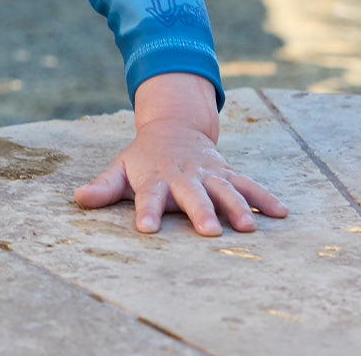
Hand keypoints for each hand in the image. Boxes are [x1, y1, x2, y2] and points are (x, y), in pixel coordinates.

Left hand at [73, 73, 287, 236]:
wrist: (173, 127)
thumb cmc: (143, 159)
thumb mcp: (121, 168)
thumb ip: (104, 186)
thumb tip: (77, 198)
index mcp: (155, 178)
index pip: (148, 197)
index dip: (146, 211)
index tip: (146, 228)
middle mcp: (183, 176)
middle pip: (192, 195)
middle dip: (201, 212)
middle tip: (209, 232)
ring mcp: (207, 174)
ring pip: (224, 190)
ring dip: (237, 207)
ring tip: (248, 227)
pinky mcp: (226, 173)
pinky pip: (248, 185)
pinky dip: (264, 198)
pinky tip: (282, 213)